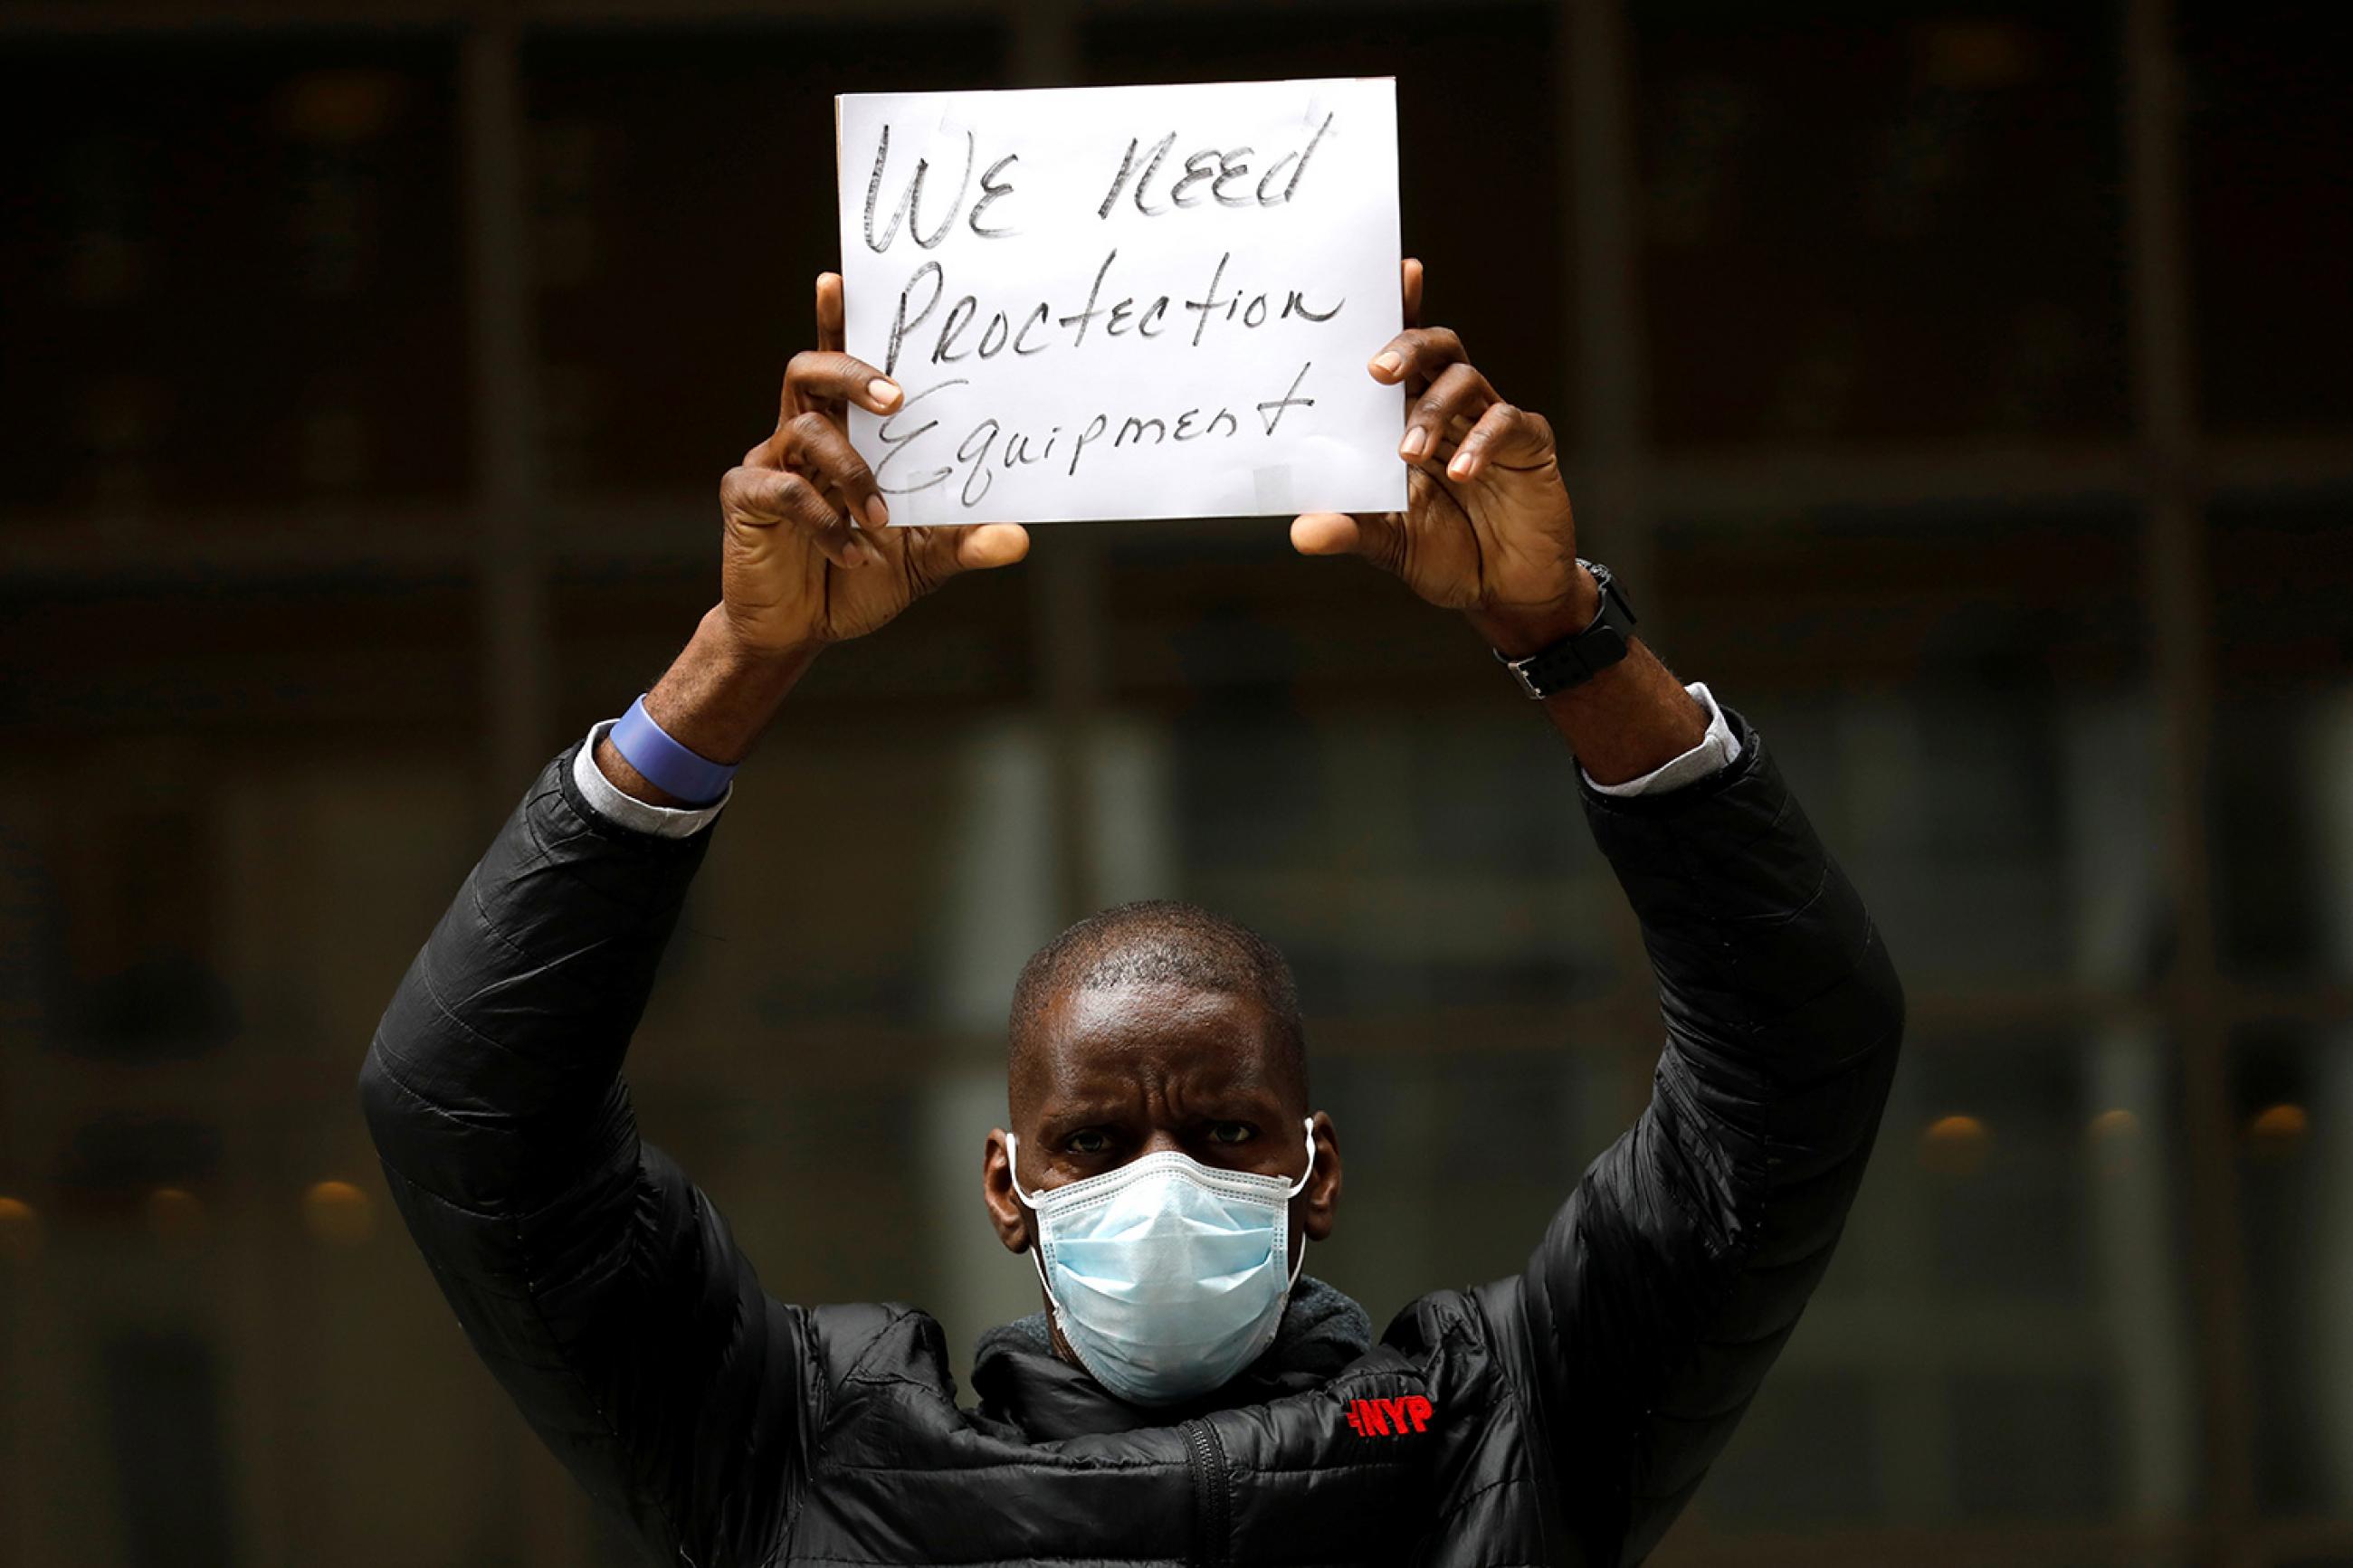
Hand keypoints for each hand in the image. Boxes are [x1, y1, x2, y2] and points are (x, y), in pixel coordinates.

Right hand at [718, 272, 1029, 654]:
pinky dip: (826, 522)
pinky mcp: (747, 499)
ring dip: (853, 471)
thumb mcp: (925, 559)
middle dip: (853, 372)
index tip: (839, 279)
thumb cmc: (861, 576)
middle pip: (810, 370)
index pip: (841, 361)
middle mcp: (803, 435)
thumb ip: (965, 540)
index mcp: (845, 432)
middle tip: (896, 399)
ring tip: (880, 518)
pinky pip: (785, 491)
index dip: (837, 318)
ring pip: (805, 429)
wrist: (801, 631)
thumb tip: (1020, 538)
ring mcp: (771, 463)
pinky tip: (852, 552)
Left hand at [1289, 259, 1595, 654]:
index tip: (1384, 275)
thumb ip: (1351, 530)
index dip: (1393, 310)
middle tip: (1376, 370)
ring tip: (1406, 453)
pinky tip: (1461, 472)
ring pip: (1465, 379)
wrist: (1506, 592)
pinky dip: (1480, 443)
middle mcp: (1450, 410)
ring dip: (1431, 410)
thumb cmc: (1447, 555)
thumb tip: (1300, 531)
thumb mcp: (1390, 545)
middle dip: (1406, 346)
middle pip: (1435, 348)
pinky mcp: (1528, 445)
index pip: (1398, 358)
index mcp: (1410, 419)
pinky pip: (1506, 422)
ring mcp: (1491, 423)